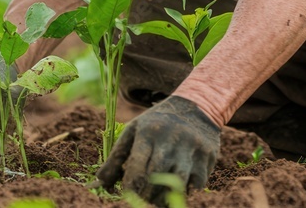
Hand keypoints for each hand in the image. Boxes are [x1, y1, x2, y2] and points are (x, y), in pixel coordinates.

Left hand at [95, 96, 219, 205]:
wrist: (196, 107)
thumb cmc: (158, 123)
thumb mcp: (135, 131)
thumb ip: (116, 158)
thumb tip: (98, 184)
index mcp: (149, 132)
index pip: (137, 167)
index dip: (130, 187)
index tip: (127, 193)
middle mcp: (171, 139)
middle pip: (156, 176)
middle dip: (146, 194)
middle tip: (142, 199)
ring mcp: (191, 148)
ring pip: (177, 182)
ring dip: (164, 197)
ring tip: (156, 200)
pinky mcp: (207, 157)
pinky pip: (196, 185)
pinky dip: (185, 193)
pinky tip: (175, 190)